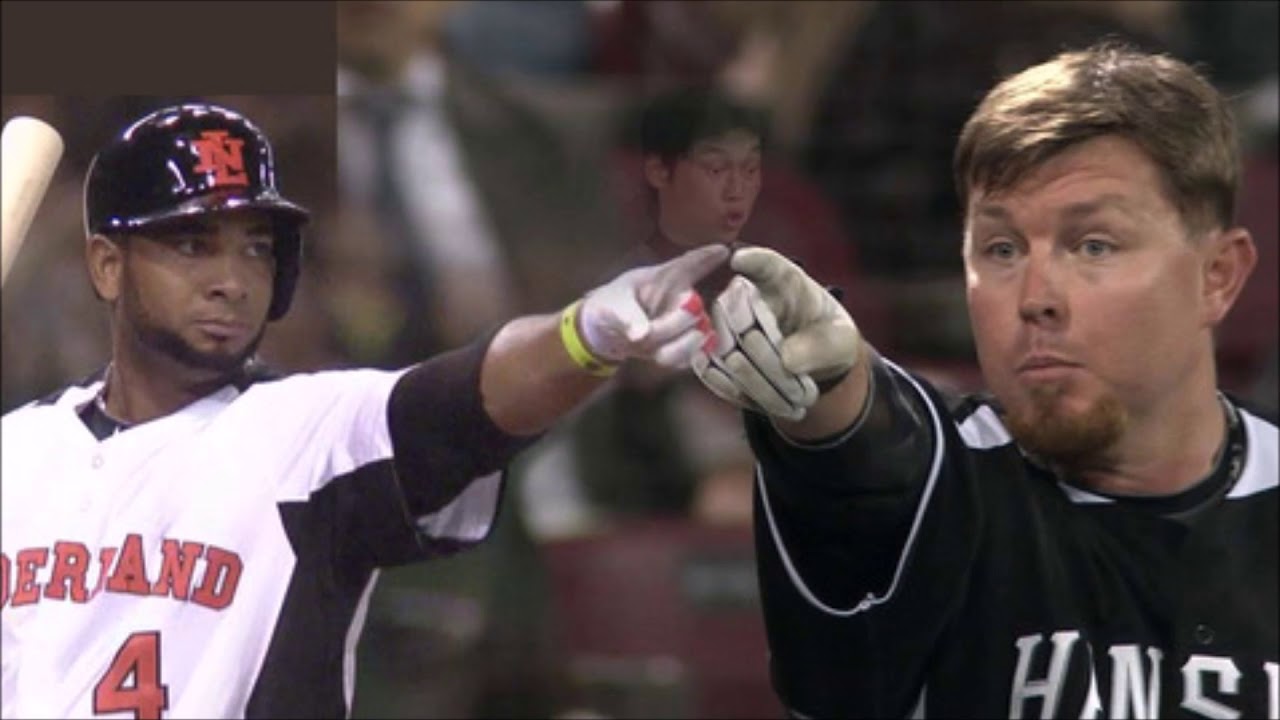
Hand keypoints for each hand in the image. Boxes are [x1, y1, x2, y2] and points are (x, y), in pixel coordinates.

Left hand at [579, 243, 728, 368]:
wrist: (605, 335)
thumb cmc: (610, 307)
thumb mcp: (612, 306)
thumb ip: (628, 317)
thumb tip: (643, 334)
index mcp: (663, 277)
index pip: (689, 263)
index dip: (707, 257)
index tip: (722, 250)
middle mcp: (681, 297)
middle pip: (693, 308)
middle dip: (674, 324)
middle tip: (649, 332)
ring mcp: (686, 321)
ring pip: (698, 334)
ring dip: (675, 346)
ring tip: (650, 347)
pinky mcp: (686, 344)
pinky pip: (693, 354)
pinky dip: (675, 358)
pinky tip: (658, 355)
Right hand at [693, 247, 859, 419]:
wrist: (811, 362)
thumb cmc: (827, 338)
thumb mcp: (841, 341)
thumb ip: (822, 346)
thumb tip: (787, 360)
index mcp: (783, 280)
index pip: (764, 265)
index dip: (750, 261)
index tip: (740, 260)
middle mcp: (745, 295)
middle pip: (739, 322)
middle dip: (770, 363)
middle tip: (804, 394)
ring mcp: (723, 324)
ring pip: (725, 354)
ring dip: (759, 386)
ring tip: (795, 406)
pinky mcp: (712, 354)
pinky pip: (713, 373)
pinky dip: (741, 395)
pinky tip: (769, 405)